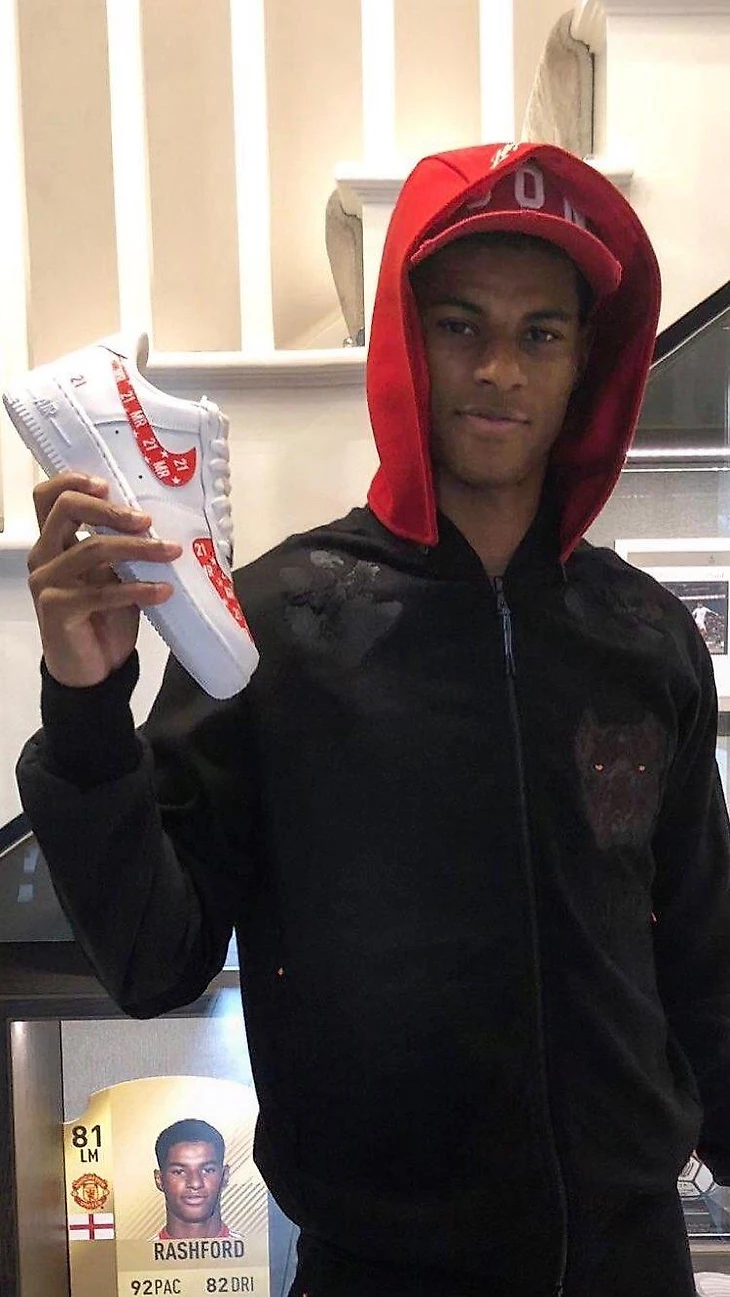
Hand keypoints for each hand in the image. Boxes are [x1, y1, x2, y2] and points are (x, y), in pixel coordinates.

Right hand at [28, 473, 181, 687]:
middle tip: (146, 519)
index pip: (48, 496)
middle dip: (110, 509)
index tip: (109, 484)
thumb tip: (156, 520)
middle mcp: (43, 556)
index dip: (73, 481)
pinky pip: (102, 592)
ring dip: (140, 548)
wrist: (92, 669)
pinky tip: (163, 590)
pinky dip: (138, 589)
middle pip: (65, 509)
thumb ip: (119, 547)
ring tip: (171, 552)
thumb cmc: (103, 617)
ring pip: (93, 548)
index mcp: (53, 542)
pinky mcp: (57, 609)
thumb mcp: (113, 575)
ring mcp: (46, 582)